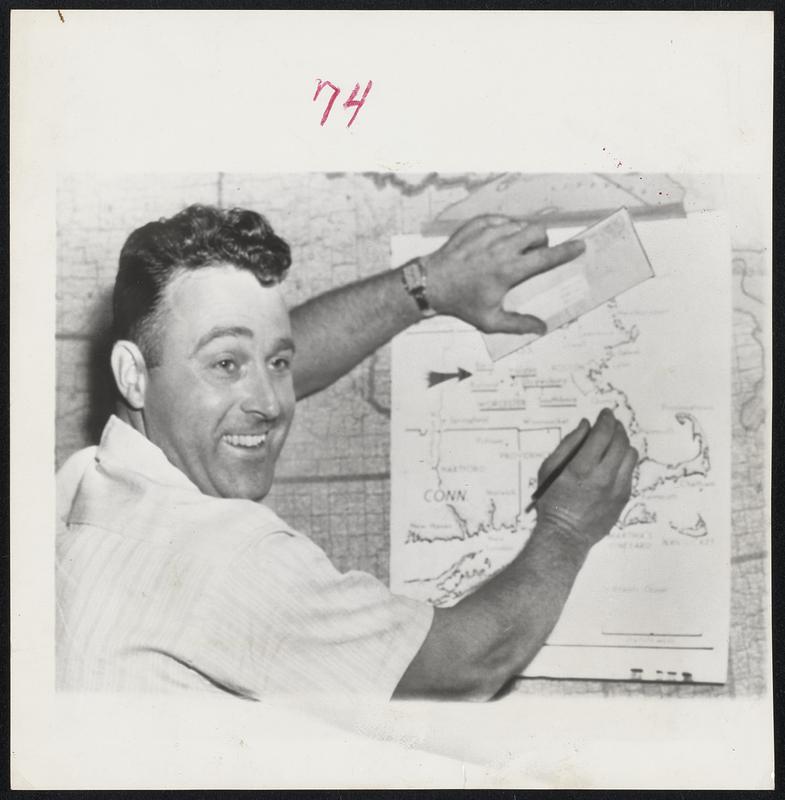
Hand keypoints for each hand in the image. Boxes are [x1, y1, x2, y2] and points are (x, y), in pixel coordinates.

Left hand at [422, 215, 585, 334]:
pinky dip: (504, 227)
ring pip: (519, 223)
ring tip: (512, 249)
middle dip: (542, 240)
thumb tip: (541, 328)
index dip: (567, 252)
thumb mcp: (490, 321)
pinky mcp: (475, 225)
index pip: (546, 257)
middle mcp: (501, 248)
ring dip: (522, 234)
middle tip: (533, 252)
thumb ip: (518, 324)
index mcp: (509, 270)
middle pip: (537, 231)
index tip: (580, 246)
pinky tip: (496, 241)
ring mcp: (487, 233)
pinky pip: (501, 219)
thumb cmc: (462, 303)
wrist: (431, 284)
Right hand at [535, 409, 637, 547]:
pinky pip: (630, 471)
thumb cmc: (552, 501)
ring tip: (614, 442)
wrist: (565, 534)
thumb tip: (585, 426)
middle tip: (611, 424)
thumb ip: (568, 444)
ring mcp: (617, 488)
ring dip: (623, 443)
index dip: (606, 419)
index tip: (605, 413)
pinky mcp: (624, 498)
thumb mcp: (549, 469)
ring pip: (630, 455)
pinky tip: (614, 462)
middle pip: (620, 441)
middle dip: (617, 428)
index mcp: (582, 467)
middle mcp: (603, 476)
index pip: (603, 434)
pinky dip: (624, 461)